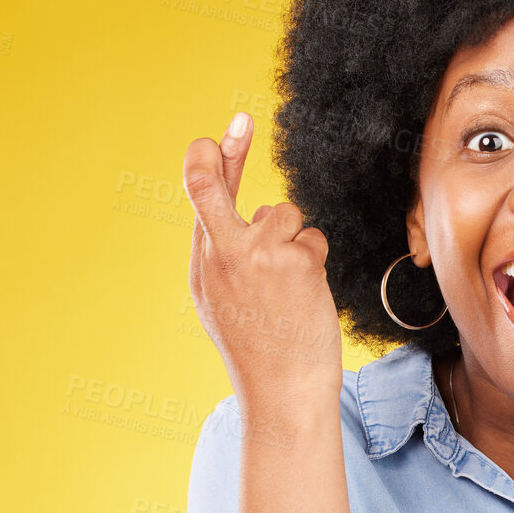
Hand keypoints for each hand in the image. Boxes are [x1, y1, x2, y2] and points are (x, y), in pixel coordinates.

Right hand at [184, 113, 344, 415]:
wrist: (284, 392)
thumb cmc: (262, 348)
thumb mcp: (227, 299)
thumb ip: (232, 252)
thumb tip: (261, 208)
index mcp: (203, 264)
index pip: (198, 199)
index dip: (211, 160)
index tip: (220, 134)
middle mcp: (223, 256)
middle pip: (210, 185)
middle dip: (226, 151)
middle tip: (240, 120)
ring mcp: (257, 256)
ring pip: (286, 213)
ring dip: (297, 239)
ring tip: (291, 284)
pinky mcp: (294, 262)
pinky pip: (313, 238)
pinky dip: (315, 260)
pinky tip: (306, 295)